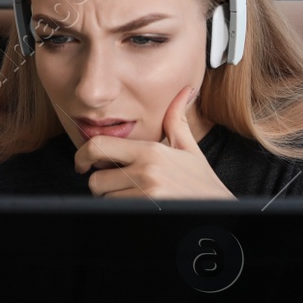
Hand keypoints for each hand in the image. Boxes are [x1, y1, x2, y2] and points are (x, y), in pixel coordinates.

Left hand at [73, 86, 233, 199]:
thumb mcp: (190, 149)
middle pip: (96, 180)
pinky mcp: (148, 210)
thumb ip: (177, 120)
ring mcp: (146, 193)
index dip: (82, 156)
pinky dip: (122, 211)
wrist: (219, 210)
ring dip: (113, 200)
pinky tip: (140, 208)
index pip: (98, 146)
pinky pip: (116, 212)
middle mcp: (146, 171)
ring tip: (134, 197)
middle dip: (100, 184)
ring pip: (105, 200)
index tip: (83, 164)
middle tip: (111, 185)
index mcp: (151, 151)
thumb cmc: (202, 183)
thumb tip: (186, 91)